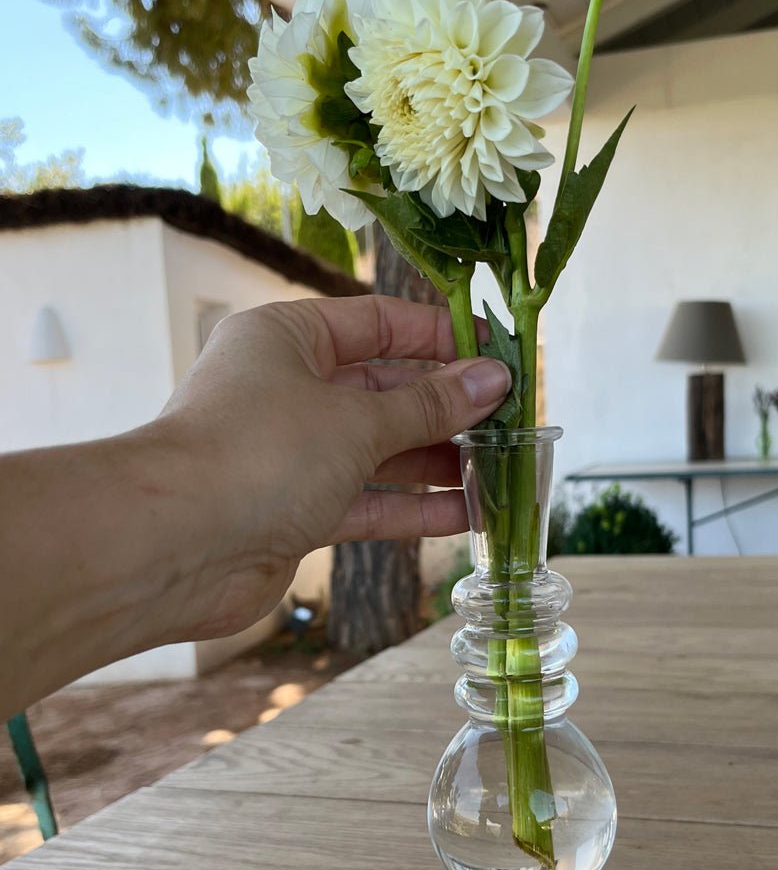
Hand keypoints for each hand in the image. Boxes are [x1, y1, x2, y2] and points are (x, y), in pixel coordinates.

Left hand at [156, 293, 509, 636]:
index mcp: (287, 337)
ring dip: (436, 461)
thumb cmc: (258, 455)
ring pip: (377, 449)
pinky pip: (364, 500)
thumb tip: (492, 379)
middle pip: (382, 388)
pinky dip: (409, 506)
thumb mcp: (357, 420)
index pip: (378, 323)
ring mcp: (288, 453)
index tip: (499, 352)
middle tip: (511, 421)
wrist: (174, 546)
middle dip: (446, 406)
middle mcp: (285, 388)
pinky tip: (463, 514)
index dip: (441, 336)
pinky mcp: (292, 510)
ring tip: (499, 470)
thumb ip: (429, 405)